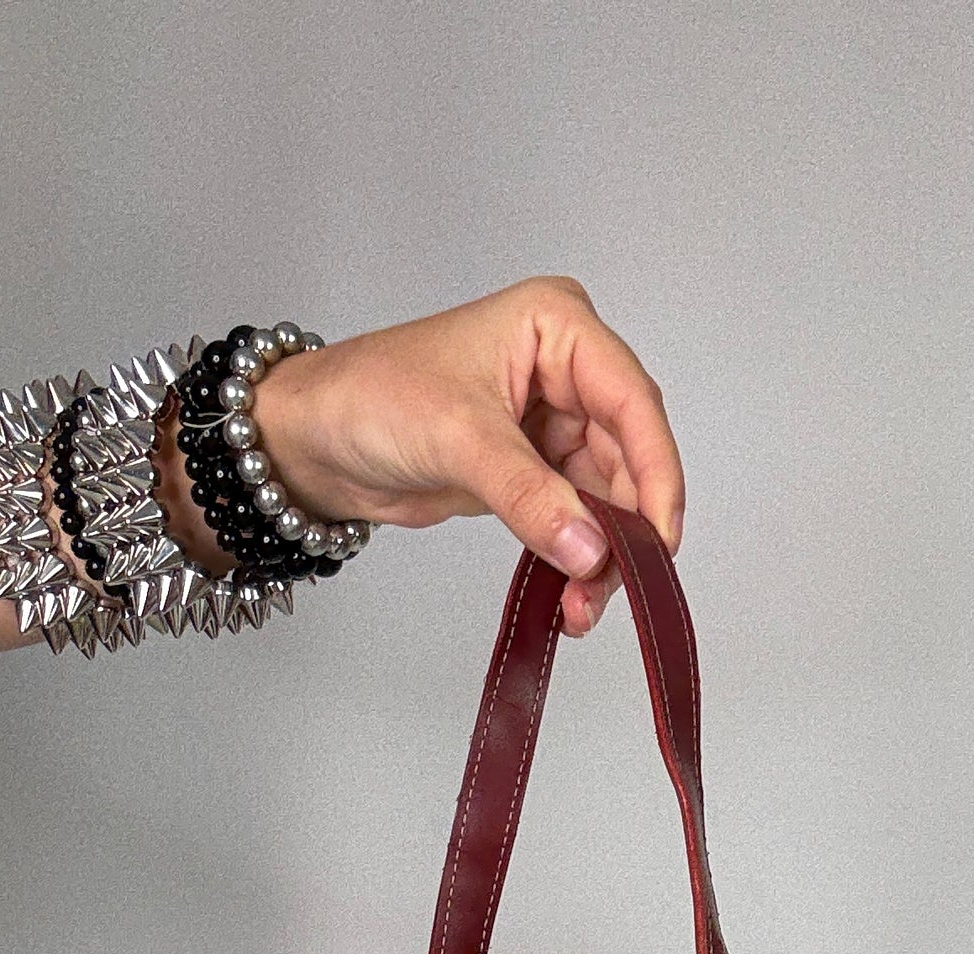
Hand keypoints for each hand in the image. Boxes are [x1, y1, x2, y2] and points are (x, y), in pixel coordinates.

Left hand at [247, 277, 683, 636]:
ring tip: (582, 607)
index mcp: (557, 325)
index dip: (655, 474)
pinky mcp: (535, 468)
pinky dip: (579, 560)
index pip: (632, 402)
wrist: (314, 439)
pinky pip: (578, 519)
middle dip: (625, 528)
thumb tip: (591, 550)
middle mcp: (565, 368)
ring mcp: (554, 420)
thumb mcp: (458, 439)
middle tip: (613, 587)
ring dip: (603, 557)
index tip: (659, 540)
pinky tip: (571, 598)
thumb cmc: (370, 397)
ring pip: (609, 497)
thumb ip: (530, 495)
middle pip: (629, 456)